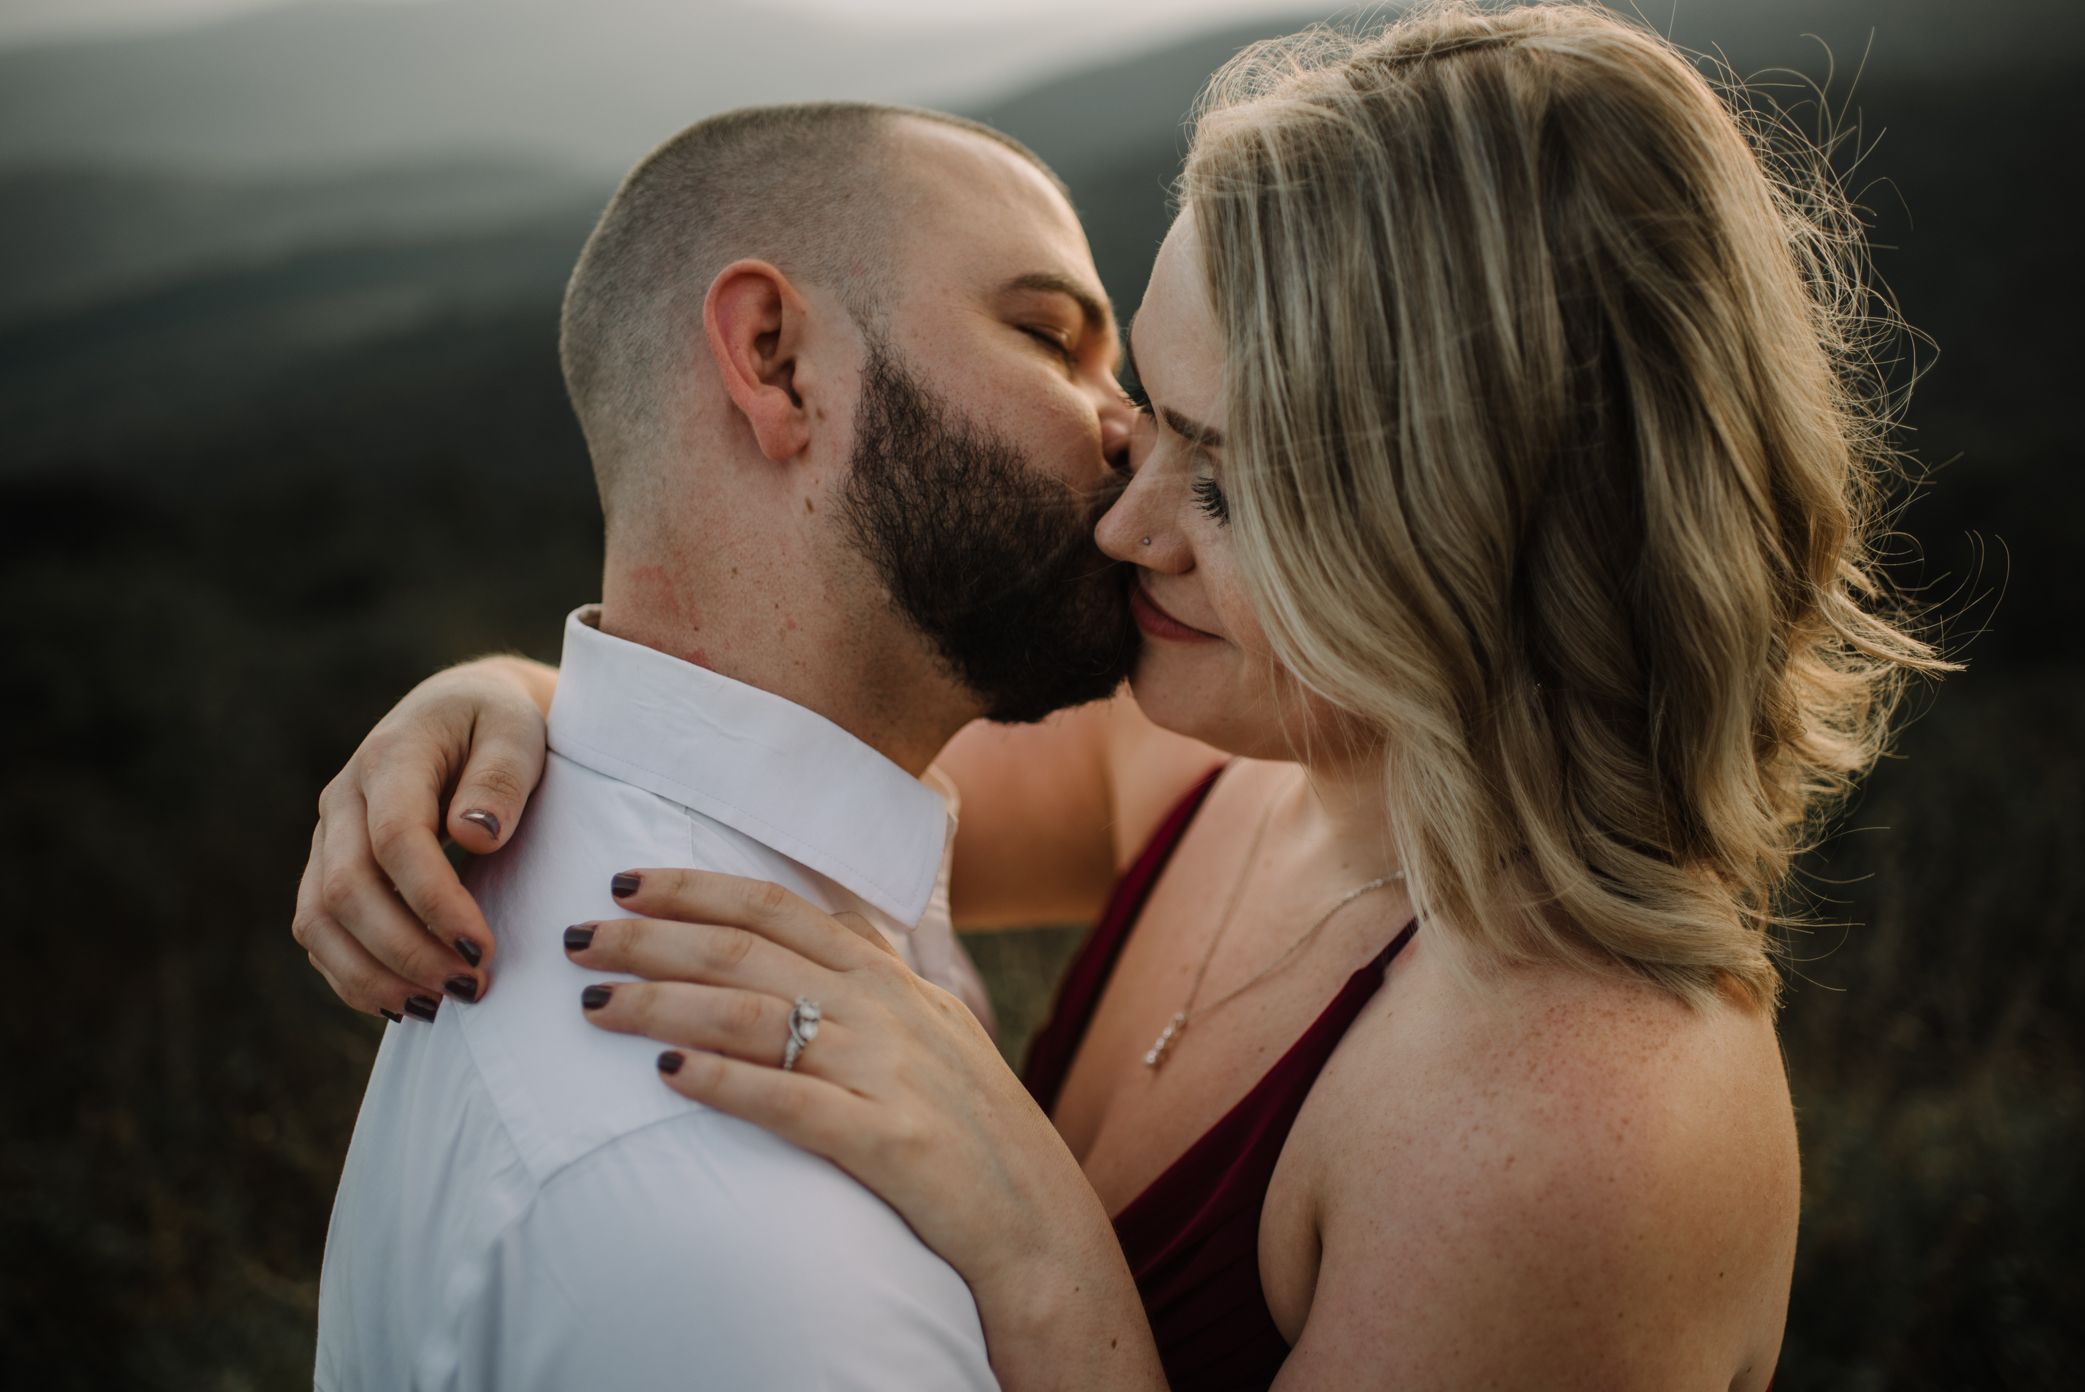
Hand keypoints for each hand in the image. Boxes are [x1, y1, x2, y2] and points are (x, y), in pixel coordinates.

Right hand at [292, 657, 554, 1016]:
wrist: (465, 713)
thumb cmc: (500, 724)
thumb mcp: (518, 731)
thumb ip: (500, 776)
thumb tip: (475, 835)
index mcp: (392, 757)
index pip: (396, 839)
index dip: (434, 901)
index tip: (482, 947)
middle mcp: (343, 798)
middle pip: (347, 889)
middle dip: (406, 950)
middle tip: (470, 986)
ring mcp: (328, 836)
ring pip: (319, 919)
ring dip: (373, 974)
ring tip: (439, 1007)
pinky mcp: (327, 868)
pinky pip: (318, 932)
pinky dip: (352, 975)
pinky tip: (405, 1001)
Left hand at [570, 868, 1166, 1391]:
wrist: (1038, 1224)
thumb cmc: (976, 1132)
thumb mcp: (937, 1033)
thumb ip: (879, 982)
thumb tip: (819, 935)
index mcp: (894, 980)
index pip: (782, 908)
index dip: (699, 887)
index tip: (626, 880)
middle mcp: (888, 1010)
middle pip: (751, 950)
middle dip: (654, 936)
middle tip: (579, 937)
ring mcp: (889, 1072)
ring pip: (756, 1015)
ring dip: (664, 1003)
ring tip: (594, 1004)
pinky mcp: (889, 1141)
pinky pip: (791, 1100)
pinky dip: (724, 1082)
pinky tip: (666, 1076)